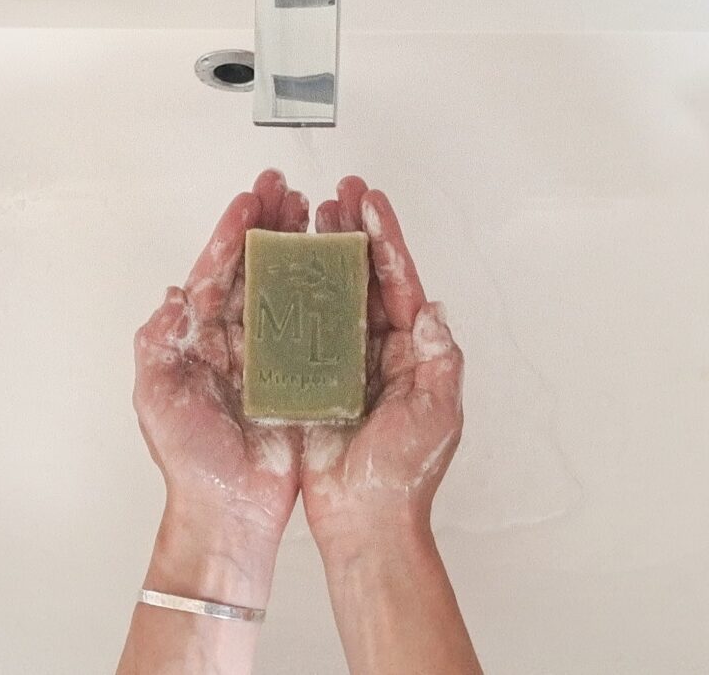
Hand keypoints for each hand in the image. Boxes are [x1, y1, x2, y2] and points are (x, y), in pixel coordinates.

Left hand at [133, 169, 309, 551]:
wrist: (229, 509)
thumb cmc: (188, 460)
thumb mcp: (155, 398)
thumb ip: (158, 344)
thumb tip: (172, 295)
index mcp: (201, 335)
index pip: (216, 270)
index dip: (231, 233)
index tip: (248, 201)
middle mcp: (237, 336)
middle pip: (254, 266)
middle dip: (268, 225)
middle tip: (283, 190)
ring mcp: (272, 352)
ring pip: (287, 285)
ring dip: (298, 245)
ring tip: (312, 211)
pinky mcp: (303, 373)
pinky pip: (318, 323)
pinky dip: (327, 290)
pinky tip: (338, 263)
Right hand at [301, 176, 464, 555]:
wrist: (363, 522)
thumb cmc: (403, 475)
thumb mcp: (437, 414)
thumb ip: (438, 361)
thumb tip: (434, 309)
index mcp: (411, 349)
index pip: (399, 280)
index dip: (384, 237)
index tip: (369, 201)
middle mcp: (376, 346)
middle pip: (362, 275)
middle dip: (350, 231)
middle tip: (336, 193)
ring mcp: (341, 359)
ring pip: (329, 291)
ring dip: (319, 252)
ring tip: (306, 216)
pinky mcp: (308, 375)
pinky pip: (297, 326)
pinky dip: (288, 293)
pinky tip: (276, 266)